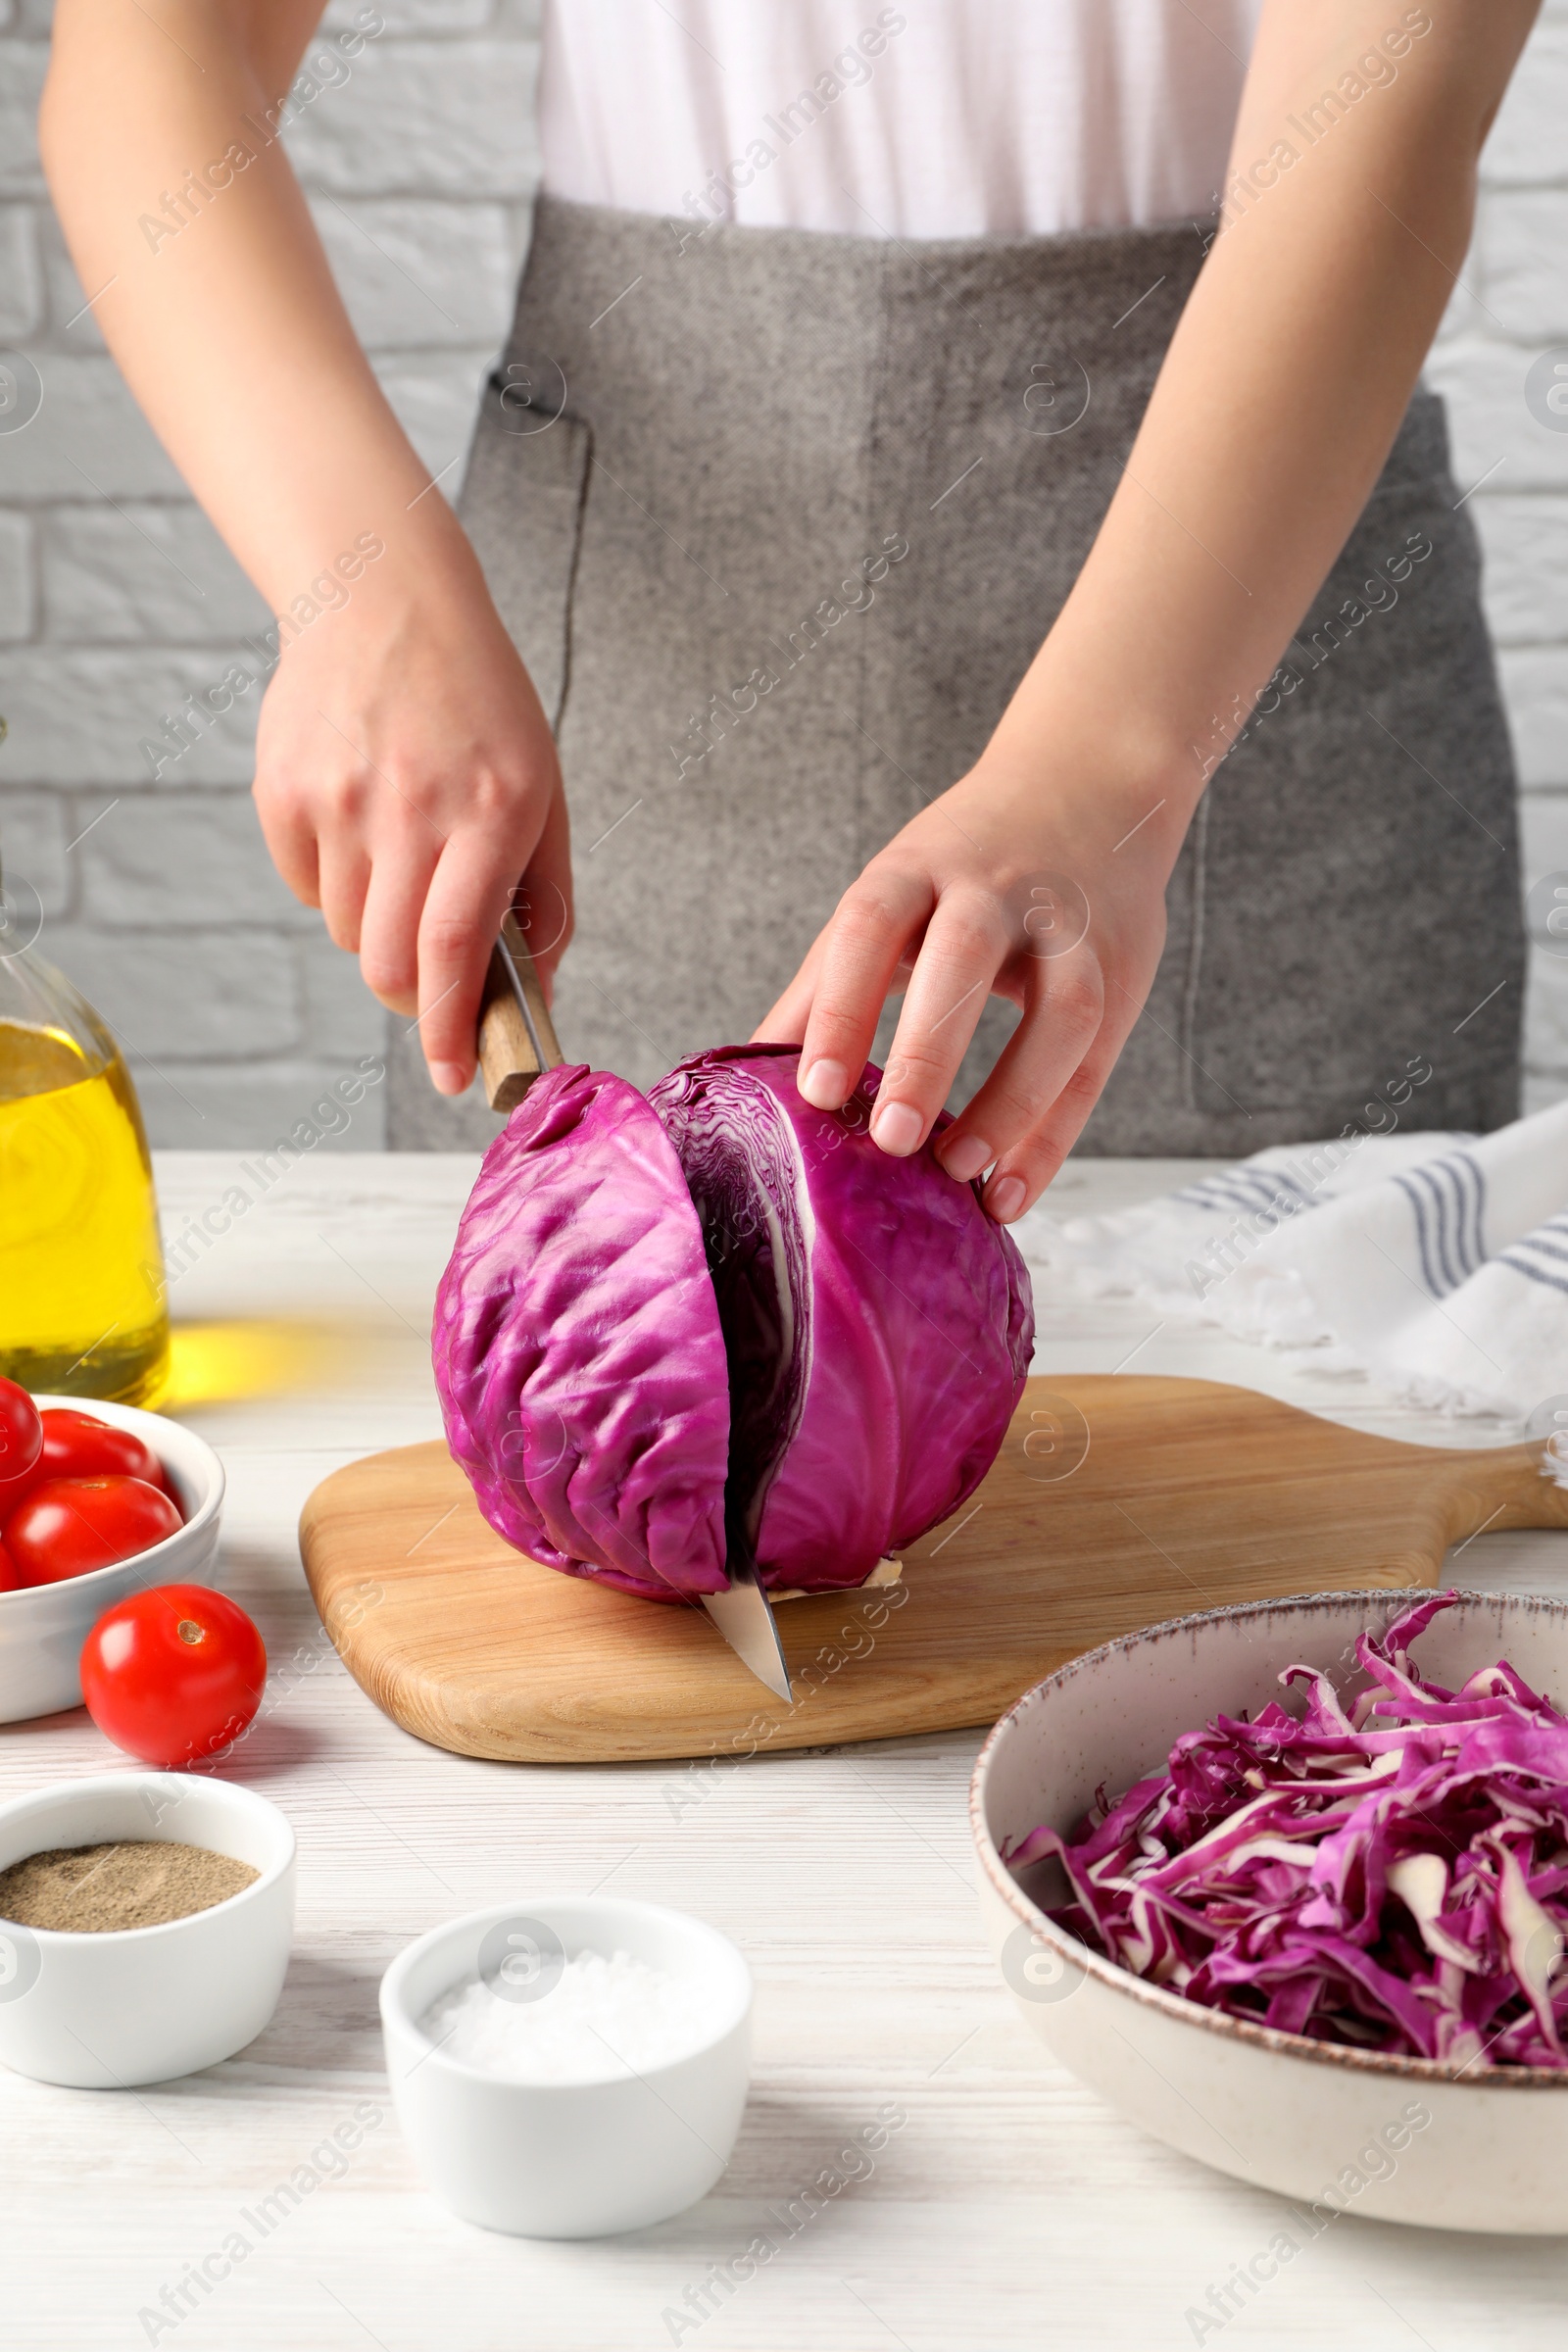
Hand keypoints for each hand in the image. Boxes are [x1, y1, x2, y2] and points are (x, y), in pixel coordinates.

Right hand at [252, 548, 570, 1094]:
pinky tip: (360, 823)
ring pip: (351, 933)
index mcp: (489, 810)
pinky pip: (308, 889)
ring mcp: (337, 797)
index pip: (457, 950)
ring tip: (403, 857)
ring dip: (380, 928)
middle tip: (432, 979)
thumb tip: (536, 1002)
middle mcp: (410, 806)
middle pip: (392, 965)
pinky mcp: (282, 790)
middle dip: (415, 998)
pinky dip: (336, 885)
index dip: (450, 1030)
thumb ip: (542, 901)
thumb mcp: (542, 791)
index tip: (453, 1078)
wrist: (383, 598)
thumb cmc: (479, 705)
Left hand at [753, 741, 1185, 1220]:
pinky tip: (1010, 1192)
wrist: (1091, 783)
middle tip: (892, 1139)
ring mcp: (1071, 928)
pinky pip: (1095, 1063)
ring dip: (1012, 1101)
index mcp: (921, 865)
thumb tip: (750, 1074)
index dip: (843, 1007)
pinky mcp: (1123, 971)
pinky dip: (1055, 1136)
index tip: (817, 1093)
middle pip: (966, 960)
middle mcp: (999, 888)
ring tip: (962, 1174)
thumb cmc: (966, 860)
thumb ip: (826, 982)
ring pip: (1061, 1013)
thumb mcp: (891, 893)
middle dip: (928, 1052)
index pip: (873, 924)